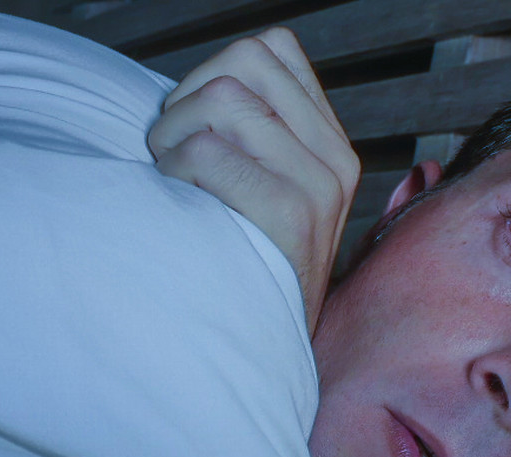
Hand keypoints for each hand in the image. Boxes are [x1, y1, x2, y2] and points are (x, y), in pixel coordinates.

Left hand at [148, 27, 359, 333]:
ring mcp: (320, 187)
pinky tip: (179, 202)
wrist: (268, 352)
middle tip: (174, 155)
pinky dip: (177, 168)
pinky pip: (211, 151)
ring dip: (175, 135)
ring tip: (174, 179)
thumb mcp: (268, 193)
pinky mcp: (292, 217)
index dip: (214, 74)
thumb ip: (256, 137)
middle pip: (243, 62)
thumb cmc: (244, 266)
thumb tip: (206, 87)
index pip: (271, 50)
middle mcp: (336, 158)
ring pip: (222, 100)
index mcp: (331, 144)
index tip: (197, 129)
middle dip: (189, 99)